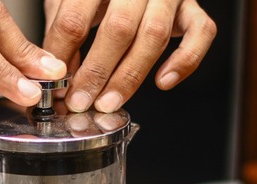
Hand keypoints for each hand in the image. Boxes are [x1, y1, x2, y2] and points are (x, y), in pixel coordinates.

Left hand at [43, 0, 215, 112]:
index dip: (62, 55)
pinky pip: (200, 33)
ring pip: (154, 36)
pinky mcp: (191, 7)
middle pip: (118, 29)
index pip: (75, 18)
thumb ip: (62, 32)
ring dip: (130, 77)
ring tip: (108, 102)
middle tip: (81, 101)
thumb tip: (58, 75)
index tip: (55, 83)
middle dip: (97, 72)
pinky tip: (163, 82)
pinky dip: (185, 61)